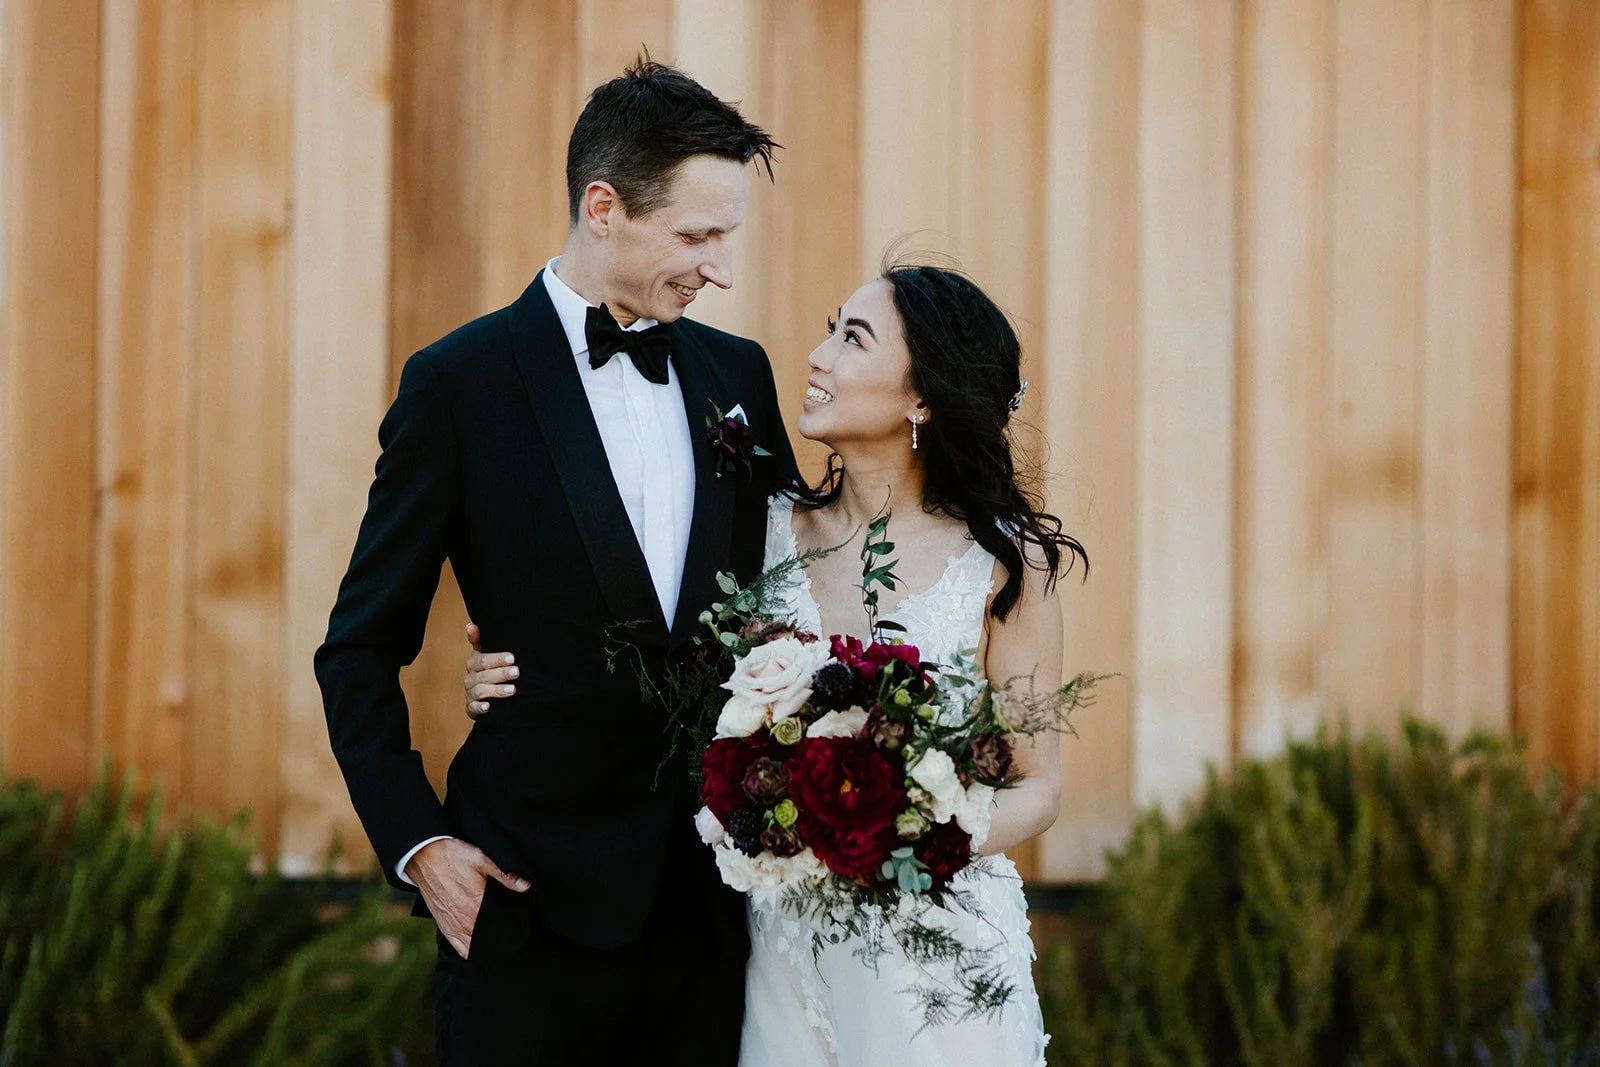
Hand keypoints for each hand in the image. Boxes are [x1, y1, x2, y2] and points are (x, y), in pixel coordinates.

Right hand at [404, 837, 528, 958]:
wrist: (423, 856)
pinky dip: (470, 949)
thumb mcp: (482, 860)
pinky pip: (460, 949)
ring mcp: (453, 926)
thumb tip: (526, 886)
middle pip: (489, 937)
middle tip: (510, 928)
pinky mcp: (443, 927)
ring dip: (486, 943)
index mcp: (476, 904)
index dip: (512, 924)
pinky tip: (479, 942)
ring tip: (495, 935)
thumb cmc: (452, 856)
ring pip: (476, 946)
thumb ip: (505, 876)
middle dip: (501, 934)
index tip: (519, 922)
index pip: (500, 925)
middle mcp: (464, 920)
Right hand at [464, 621, 516, 719]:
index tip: (512, 657)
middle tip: (517, 672)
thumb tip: (471, 625)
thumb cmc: (491, 670)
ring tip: (512, 690)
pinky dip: (480, 707)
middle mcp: (471, 676)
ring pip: (480, 690)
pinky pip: (473, 708)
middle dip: (501, 673)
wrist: (488, 695)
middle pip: (484, 673)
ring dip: (496, 690)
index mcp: (476, 661)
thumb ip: (481, 640)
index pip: (483, 658)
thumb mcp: (489, 654)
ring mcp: (470, 692)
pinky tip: (489, 707)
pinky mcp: (471, 707)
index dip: (496, 658)